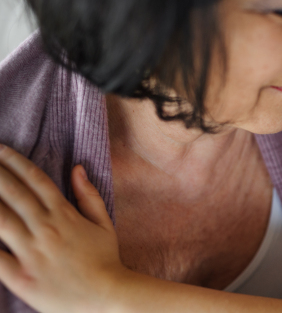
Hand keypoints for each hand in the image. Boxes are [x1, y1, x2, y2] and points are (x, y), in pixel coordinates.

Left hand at [0, 144, 125, 312]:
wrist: (108, 295)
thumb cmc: (106, 260)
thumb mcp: (104, 223)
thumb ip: (89, 194)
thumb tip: (77, 168)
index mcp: (65, 214)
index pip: (36, 180)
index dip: (16, 163)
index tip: (1, 150)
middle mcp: (46, 227)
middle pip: (13, 193)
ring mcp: (32, 251)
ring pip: (0, 219)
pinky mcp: (21, 276)